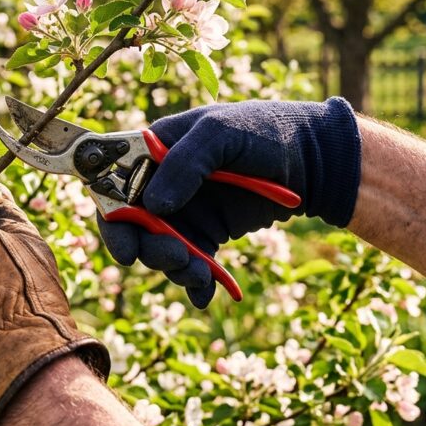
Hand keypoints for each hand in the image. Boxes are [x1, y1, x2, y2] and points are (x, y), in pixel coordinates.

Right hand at [98, 97, 360, 307]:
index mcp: (153, 150)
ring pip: (160, 249)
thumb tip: (154, 206)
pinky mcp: (206, 234)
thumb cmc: (264, 131)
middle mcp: (160, 183)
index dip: (112, 218)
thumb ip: (185, 163)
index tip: (127, 248)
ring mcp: (183, 211)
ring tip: (201, 276)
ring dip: (174, 268)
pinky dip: (195, 284)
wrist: (314, 160)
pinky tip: (207, 294)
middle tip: (177, 258)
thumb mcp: (221, 134)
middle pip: (133, 225)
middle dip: (149, 248)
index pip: (113, 184)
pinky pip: (190, 264)